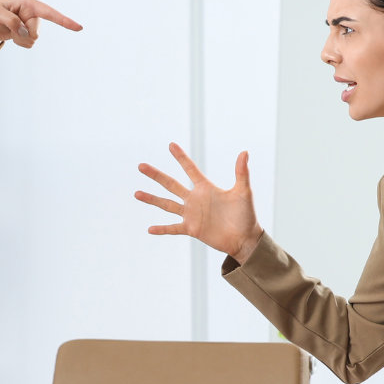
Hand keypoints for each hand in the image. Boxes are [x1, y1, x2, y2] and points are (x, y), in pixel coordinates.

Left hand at [0, 0, 81, 47]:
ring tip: (9, 31)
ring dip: (20, 40)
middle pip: (37, 32)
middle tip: (10, 28)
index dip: (65, 21)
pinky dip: (19, 43)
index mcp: (28, 4)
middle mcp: (32, 13)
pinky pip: (28, 44)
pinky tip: (11, 36)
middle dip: (23, 34)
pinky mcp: (25, 33)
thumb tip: (24, 33)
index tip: (79, 27)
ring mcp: (29, 24)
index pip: (50, 13)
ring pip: (33, 40)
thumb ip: (12, 23)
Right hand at [135, 143, 263, 263]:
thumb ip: (241, 173)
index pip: (190, 169)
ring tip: (137, 193)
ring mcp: (191, 214)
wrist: (245, 238)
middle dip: (156, 175)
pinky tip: (150, 229)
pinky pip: (173, 228)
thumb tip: (244, 152)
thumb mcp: (244, 192)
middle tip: (141, 166)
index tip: (171, 145)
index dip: (181, 157)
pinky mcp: (191, 229)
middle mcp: (195, 199)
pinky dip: (162, 229)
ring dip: (152, 199)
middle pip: (171, 184)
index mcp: (206, 188)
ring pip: (167, 205)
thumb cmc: (246, 214)